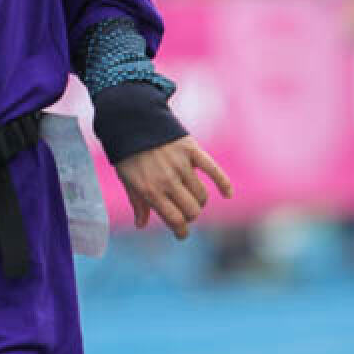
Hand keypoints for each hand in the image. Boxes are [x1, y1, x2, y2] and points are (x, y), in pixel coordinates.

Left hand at [115, 135, 231, 240]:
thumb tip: (141, 225)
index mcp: (150, 190)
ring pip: (202, 195)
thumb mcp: (126, 180)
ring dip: (199, 201)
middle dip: (190, 216)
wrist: (132, 120)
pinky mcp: (191, 150)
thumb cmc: (127, 153)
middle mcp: (167, 180)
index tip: (182, 234)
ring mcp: (181, 165)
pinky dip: (224, 184)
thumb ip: (137, 203)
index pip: (174, 219)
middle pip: (192, 210)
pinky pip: (213, 171)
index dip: (181, 231)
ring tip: (193, 199)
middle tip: (186, 213)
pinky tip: (228, 194)